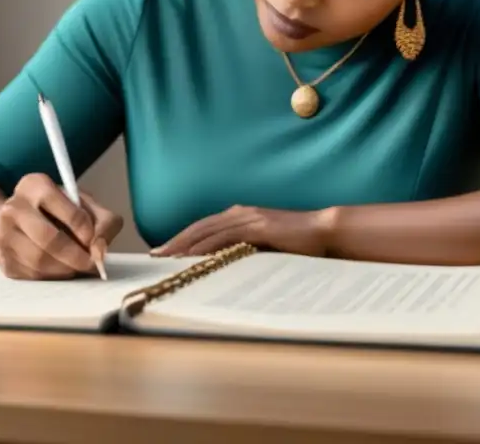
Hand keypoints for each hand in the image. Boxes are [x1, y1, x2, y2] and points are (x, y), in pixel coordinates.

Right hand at [0, 173, 123, 279]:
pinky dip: (53, 276)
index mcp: (34, 185)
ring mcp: (3, 235)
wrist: (23, 223)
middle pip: (48, 238)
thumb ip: (104, 222)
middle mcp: (13, 208)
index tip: (94, 240)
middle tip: (91, 263)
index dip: (85, 229)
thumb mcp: (86, 206)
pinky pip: (32, 275)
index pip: (65, 209)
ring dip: (65, 268)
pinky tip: (61, 268)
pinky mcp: (3, 260)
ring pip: (39, 260)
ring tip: (78, 266)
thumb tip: (99, 251)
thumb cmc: (60, 211)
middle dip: (75, 255)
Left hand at [151, 205, 335, 257]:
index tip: (164, 251)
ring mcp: (249, 218)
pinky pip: (225, 237)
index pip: (204, 227)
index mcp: (242, 215)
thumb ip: (247, 250)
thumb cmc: (299, 243)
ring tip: (165, 259)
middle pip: (199, 227)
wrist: (325, 232)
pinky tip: (192, 257)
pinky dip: (205, 247)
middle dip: (175, 241)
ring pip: (207, 231)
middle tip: (154, 256)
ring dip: (184, 245)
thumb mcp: (267, 246)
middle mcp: (241, 213)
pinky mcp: (257, 227)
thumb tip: (228, 266)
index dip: (182, 238)